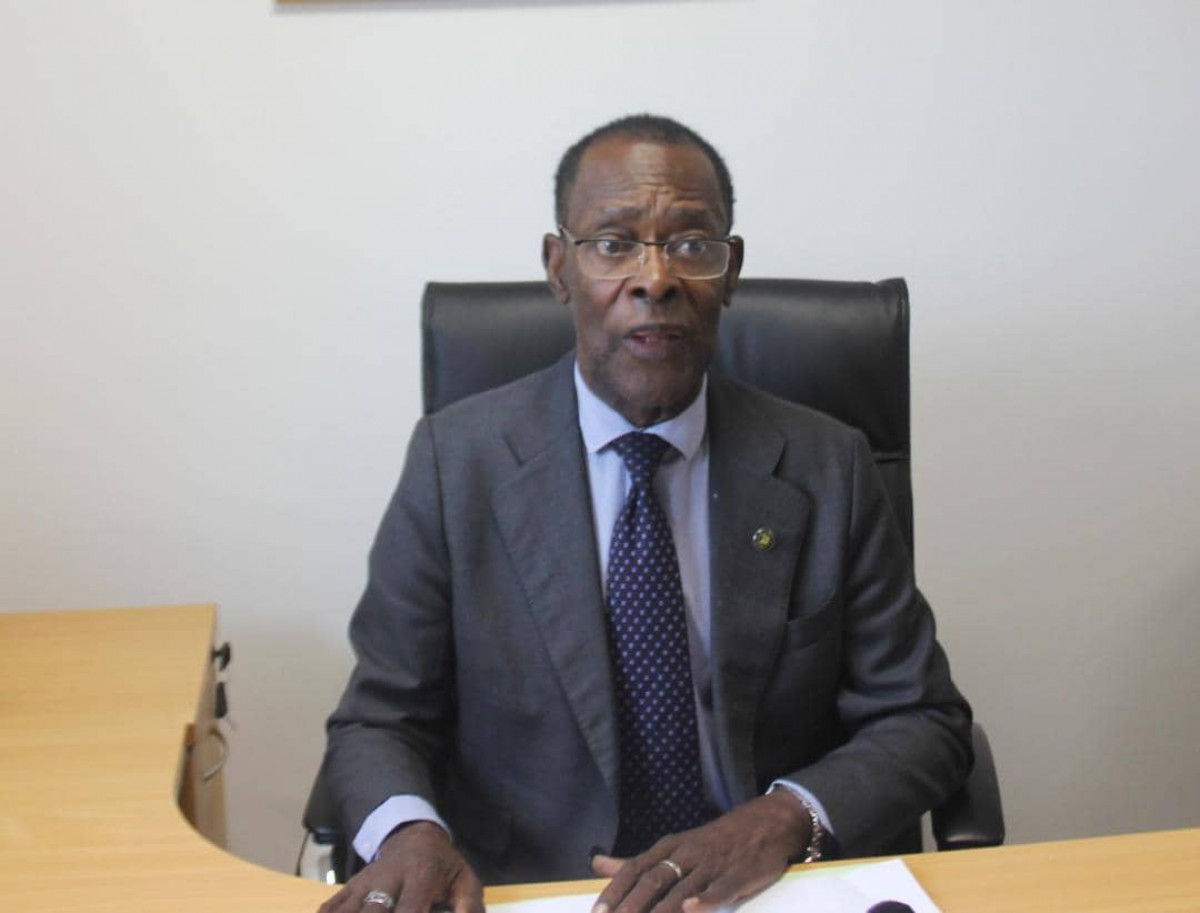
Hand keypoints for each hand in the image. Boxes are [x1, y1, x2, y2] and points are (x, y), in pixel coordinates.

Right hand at [317, 821, 482, 912]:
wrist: (414, 835)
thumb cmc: (443, 867)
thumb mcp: (464, 882)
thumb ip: (469, 908)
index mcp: (420, 876)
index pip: (409, 909)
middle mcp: (388, 878)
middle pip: (371, 911)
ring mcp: (364, 882)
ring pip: (347, 909)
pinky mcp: (349, 886)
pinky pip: (331, 906)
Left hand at [590, 792, 811, 912]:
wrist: (764, 824)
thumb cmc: (712, 842)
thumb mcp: (673, 846)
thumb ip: (637, 861)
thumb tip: (597, 865)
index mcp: (669, 848)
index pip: (635, 869)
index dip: (616, 891)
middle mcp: (686, 854)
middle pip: (654, 880)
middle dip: (632, 905)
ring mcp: (712, 865)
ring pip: (682, 889)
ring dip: (662, 910)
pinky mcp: (738, 875)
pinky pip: (720, 889)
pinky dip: (705, 900)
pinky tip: (691, 908)